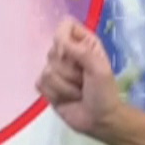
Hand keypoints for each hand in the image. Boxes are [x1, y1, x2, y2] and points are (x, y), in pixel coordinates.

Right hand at [34, 17, 123, 137]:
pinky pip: (40, 83)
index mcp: (84, 43)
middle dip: (69, 71)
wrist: (99, 120)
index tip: (73, 53)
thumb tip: (60, 41)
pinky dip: (55, 94)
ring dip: (65, 87)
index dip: (64, 38)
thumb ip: (81, 51)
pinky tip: (66, 98)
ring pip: (46, 70)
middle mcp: (68, 53)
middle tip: (83, 80)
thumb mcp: (99, 69)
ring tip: (78, 92)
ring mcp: (56, 70)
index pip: (65, 25)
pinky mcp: (47, 86)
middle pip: (53, 50)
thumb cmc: (104, 93)